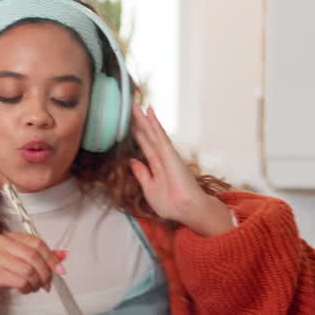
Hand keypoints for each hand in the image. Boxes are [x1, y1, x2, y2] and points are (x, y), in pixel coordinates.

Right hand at [0, 233, 67, 305]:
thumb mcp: (16, 261)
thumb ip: (38, 257)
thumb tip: (63, 256)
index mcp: (8, 237)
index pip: (37, 243)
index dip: (52, 257)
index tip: (61, 270)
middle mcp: (1, 244)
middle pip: (34, 256)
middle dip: (46, 273)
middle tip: (47, 284)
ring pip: (29, 269)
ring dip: (36, 282)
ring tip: (34, 288)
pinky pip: (20, 280)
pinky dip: (27, 288)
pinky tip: (25, 290)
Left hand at [129, 104, 232, 236]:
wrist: (187, 211)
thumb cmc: (171, 204)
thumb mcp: (149, 189)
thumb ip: (141, 174)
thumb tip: (131, 161)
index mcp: (156, 165)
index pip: (144, 145)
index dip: (136, 133)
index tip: (128, 121)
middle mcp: (161, 157)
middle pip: (147, 135)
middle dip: (138, 121)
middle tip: (130, 104)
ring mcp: (167, 155)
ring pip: (153, 132)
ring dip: (144, 118)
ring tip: (136, 104)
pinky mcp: (171, 155)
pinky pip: (160, 137)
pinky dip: (154, 125)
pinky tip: (149, 114)